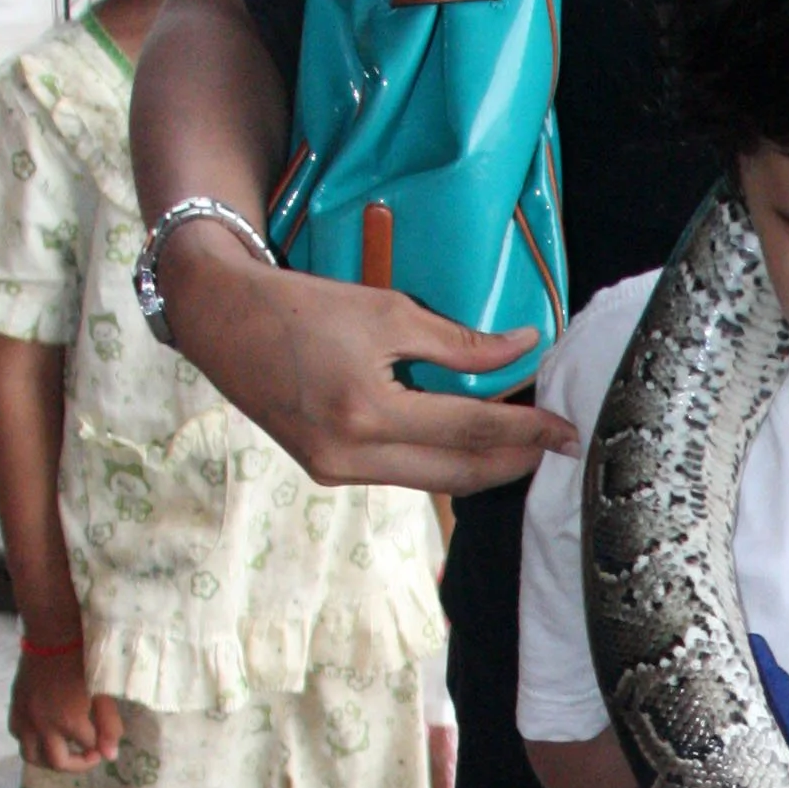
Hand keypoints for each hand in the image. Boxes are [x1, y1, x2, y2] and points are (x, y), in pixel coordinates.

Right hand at [10, 646, 122, 770]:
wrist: (52, 634)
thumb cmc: (84, 660)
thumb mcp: (103, 693)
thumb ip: (108, 726)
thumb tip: (110, 755)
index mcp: (69, 720)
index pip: (88, 747)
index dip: (100, 748)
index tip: (104, 744)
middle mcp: (43, 725)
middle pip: (58, 762)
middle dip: (77, 764)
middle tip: (89, 754)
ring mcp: (25, 717)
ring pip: (31, 756)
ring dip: (50, 760)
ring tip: (65, 751)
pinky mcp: (15, 708)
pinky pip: (19, 737)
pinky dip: (32, 742)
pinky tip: (45, 734)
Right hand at [157, 238, 580, 496]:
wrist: (221, 322)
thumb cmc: (302, 305)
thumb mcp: (385, 310)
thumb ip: (458, 341)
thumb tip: (525, 348)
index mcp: (367, 411)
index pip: (470, 429)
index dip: (526, 430)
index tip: (567, 429)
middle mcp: (351, 455)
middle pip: (457, 473)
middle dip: (514, 463)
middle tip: (557, 449)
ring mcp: (335, 471)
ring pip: (431, 481)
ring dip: (481, 468)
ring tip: (523, 447)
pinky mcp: (326, 471)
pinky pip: (401, 474)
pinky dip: (440, 462)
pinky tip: (467, 446)